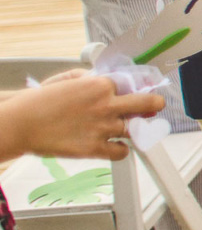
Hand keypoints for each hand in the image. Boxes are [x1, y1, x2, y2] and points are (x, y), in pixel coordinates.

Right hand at [0, 70, 164, 161]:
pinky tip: (114, 145)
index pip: (135, 83)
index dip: (140, 87)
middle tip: (153, 106)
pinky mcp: (94, 148)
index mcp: (100, 85)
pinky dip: (121, 150)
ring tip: (126, 129)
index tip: (144, 89)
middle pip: (149, 103)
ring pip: (136, 129)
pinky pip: (122, 151)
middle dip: (155, 104)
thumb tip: (107, 79)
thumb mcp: (67, 79)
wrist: (19, 124)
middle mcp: (106, 105)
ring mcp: (103, 127)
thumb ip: (91, 78)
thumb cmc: (39, 102)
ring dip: (133, 129)